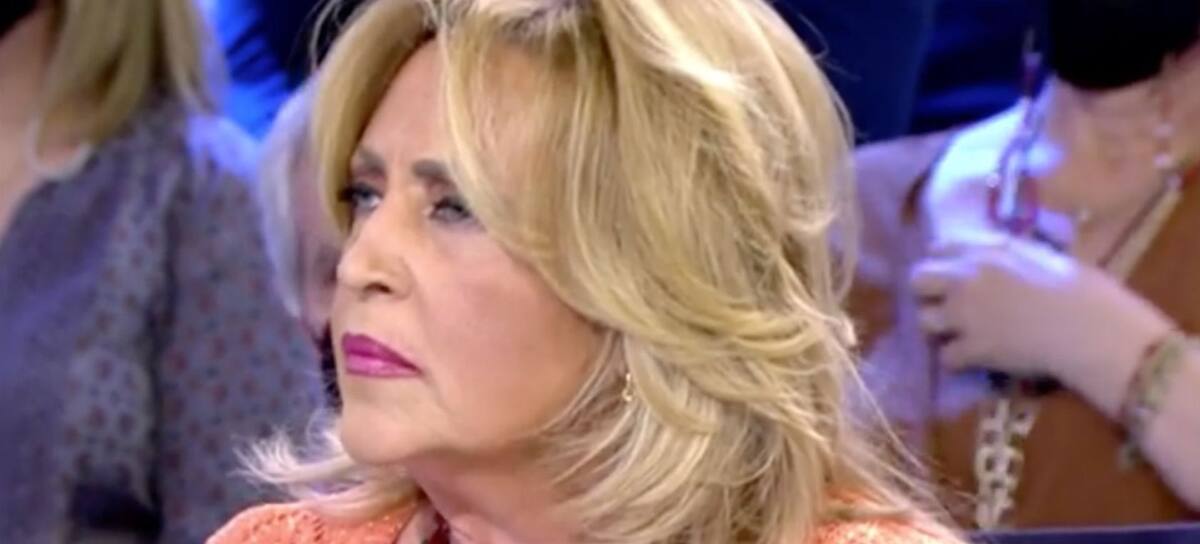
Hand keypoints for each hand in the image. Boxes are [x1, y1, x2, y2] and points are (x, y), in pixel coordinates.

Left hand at [910, 229, 1171, 395]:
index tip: (952, 274)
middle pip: (917, 280)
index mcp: (986, 251)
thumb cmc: (1083, 288)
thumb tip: (1002, 257)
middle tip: (948, 306)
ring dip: (938, 328)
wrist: (1090, 327)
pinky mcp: (971, 349)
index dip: (943, 262)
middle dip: (927, 293)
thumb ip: (1010, 254)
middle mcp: (965, 278)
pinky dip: (956, 361)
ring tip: (958, 335)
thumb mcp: (1042, 256)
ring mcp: (964, 314)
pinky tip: (973, 360)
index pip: (939, 247)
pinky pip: (945, 358)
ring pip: (923, 320)